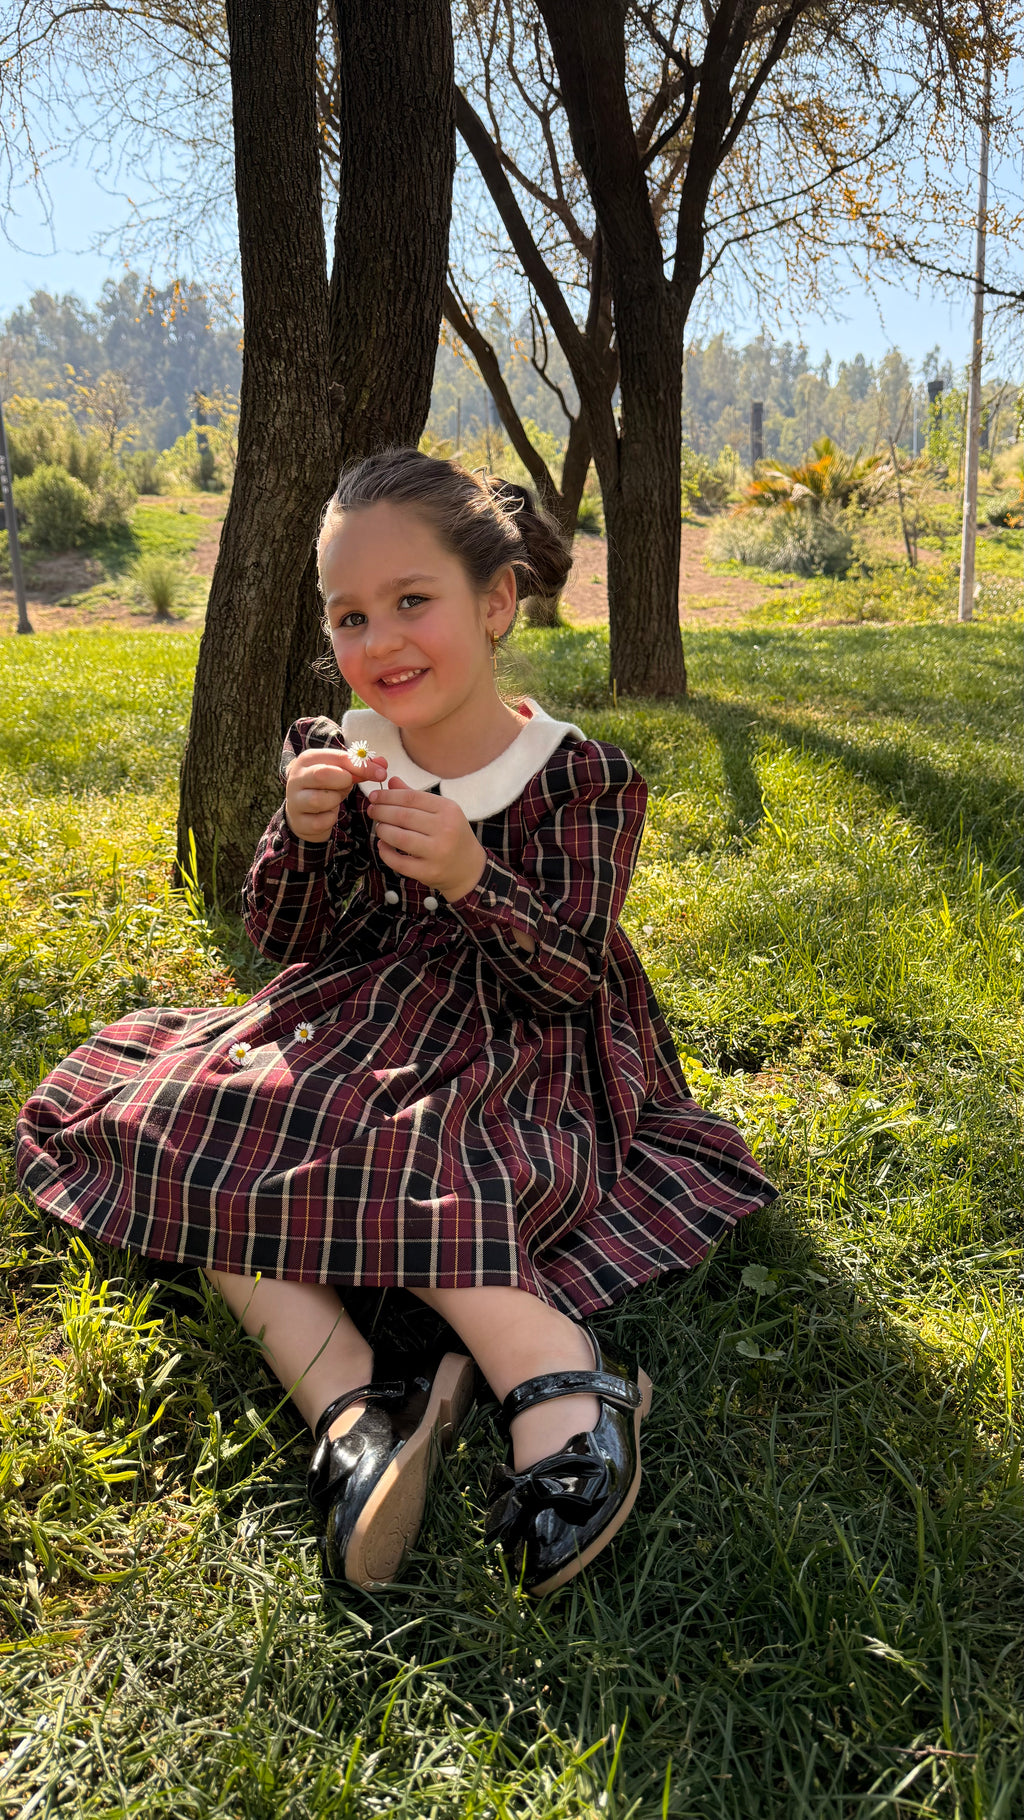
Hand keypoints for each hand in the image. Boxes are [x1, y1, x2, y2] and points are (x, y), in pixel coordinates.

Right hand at [284, 748, 386, 842]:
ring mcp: (295, 800)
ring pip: (320, 800)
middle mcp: (297, 777)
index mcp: (308, 759)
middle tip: (348, 786)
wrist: (303, 813)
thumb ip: (362, 768)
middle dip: (344, 782)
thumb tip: (383, 764)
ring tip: (334, 799)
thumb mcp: (342, 773)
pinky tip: (328, 814)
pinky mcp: (298, 821)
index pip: (338, 757)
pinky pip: (322, 821)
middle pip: (323, 775)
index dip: (363, 766)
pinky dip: (331, 818)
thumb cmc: (326, 788)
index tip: (382, 773)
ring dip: (335, 801)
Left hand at [367, 775, 485, 901]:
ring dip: (383, 831)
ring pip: (399, 838)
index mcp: (448, 810)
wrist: (470, 868)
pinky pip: (399, 862)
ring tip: (379, 827)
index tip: (374, 796)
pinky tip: (382, 846)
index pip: (411, 797)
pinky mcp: (429, 872)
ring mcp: (438, 852)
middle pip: (403, 816)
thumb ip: (416, 797)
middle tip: (371, 810)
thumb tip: (391, 781)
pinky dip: (385, 853)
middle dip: (381, 811)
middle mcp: (445, 829)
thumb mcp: (442, 812)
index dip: (388, 796)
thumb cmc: (452, 835)